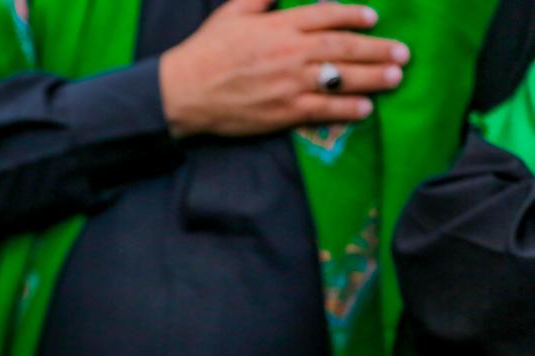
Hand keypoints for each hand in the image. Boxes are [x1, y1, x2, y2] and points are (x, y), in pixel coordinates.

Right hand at [158, 0, 410, 137]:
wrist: (184, 92)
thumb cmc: (206, 50)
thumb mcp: (232, 11)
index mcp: (280, 25)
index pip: (328, 16)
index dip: (354, 14)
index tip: (374, 18)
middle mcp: (292, 52)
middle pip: (345, 46)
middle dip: (377, 48)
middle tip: (401, 53)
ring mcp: (291, 84)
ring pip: (342, 77)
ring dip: (373, 77)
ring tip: (395, 76)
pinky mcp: (284, 112)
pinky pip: (324, 109)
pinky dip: (348, 108)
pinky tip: (366, 108)